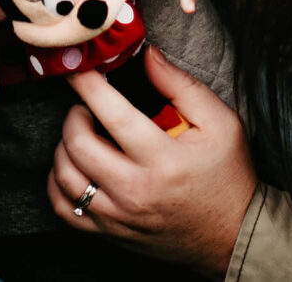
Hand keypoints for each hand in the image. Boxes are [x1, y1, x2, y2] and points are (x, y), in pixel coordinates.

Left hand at [48, 46, 256, 276]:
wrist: (233, 235)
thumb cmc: (228, 174)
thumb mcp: (220, 122)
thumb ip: (180, 85)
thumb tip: (146, 55)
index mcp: (163, 159)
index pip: (112, 113)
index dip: (88, 84)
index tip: (78, 66)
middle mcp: (136, 191)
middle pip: (77, 145)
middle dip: (74, 114)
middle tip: (88, 106)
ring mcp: (119, 216)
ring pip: (64, 176)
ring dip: (64, 146)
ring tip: (83, 133)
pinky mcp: (111, 233)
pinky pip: (64, 209)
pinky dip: (58, 184)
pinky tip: (75, 167)